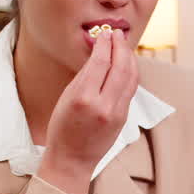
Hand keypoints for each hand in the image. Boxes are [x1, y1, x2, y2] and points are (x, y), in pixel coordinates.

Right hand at [38, 28, 138, 193]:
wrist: (72, 160)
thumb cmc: (62, 129)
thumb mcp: (66, 98)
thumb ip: (84, 75)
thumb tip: (98, 53)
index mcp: (84, 99)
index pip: (100, 62)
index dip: (105, 44)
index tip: (104, 33)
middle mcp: (104, 105)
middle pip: (120, 67)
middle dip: (120, 46)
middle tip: (117, 34)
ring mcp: (117, 113)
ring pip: (131, 77)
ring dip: (129, 57)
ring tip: (124, 45)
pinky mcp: (124, 118)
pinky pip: (130, 89)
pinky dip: (130, 72)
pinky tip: (126, 64)